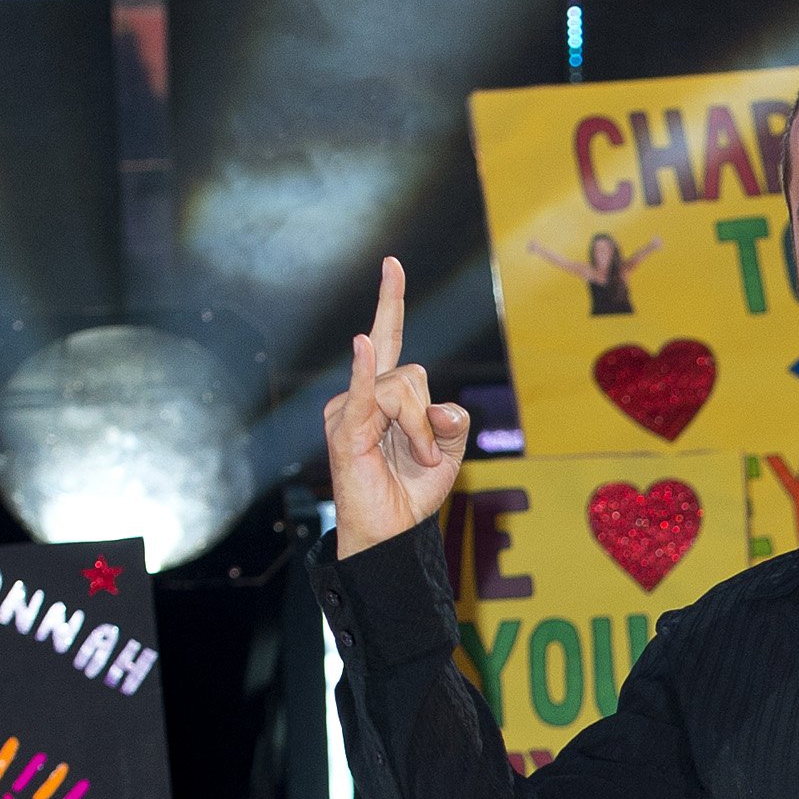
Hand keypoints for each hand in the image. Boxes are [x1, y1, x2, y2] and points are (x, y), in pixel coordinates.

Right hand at [324, 256, 470, 558]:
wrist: (393, 534)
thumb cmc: (412, 492)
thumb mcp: (449, 452)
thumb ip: (453, 421)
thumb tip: (443, 409)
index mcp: (385, 394)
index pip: (390, 338)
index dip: (391, 301)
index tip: (393, 264)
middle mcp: (363, 394)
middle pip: (410, 373)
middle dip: (429, 416)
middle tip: (427, 454)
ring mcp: (349, 410)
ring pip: (401, 391)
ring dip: (420, 433)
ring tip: (416, 460)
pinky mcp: (346, 431)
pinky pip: (363, 394)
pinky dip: (364, 371)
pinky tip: (362, 345)